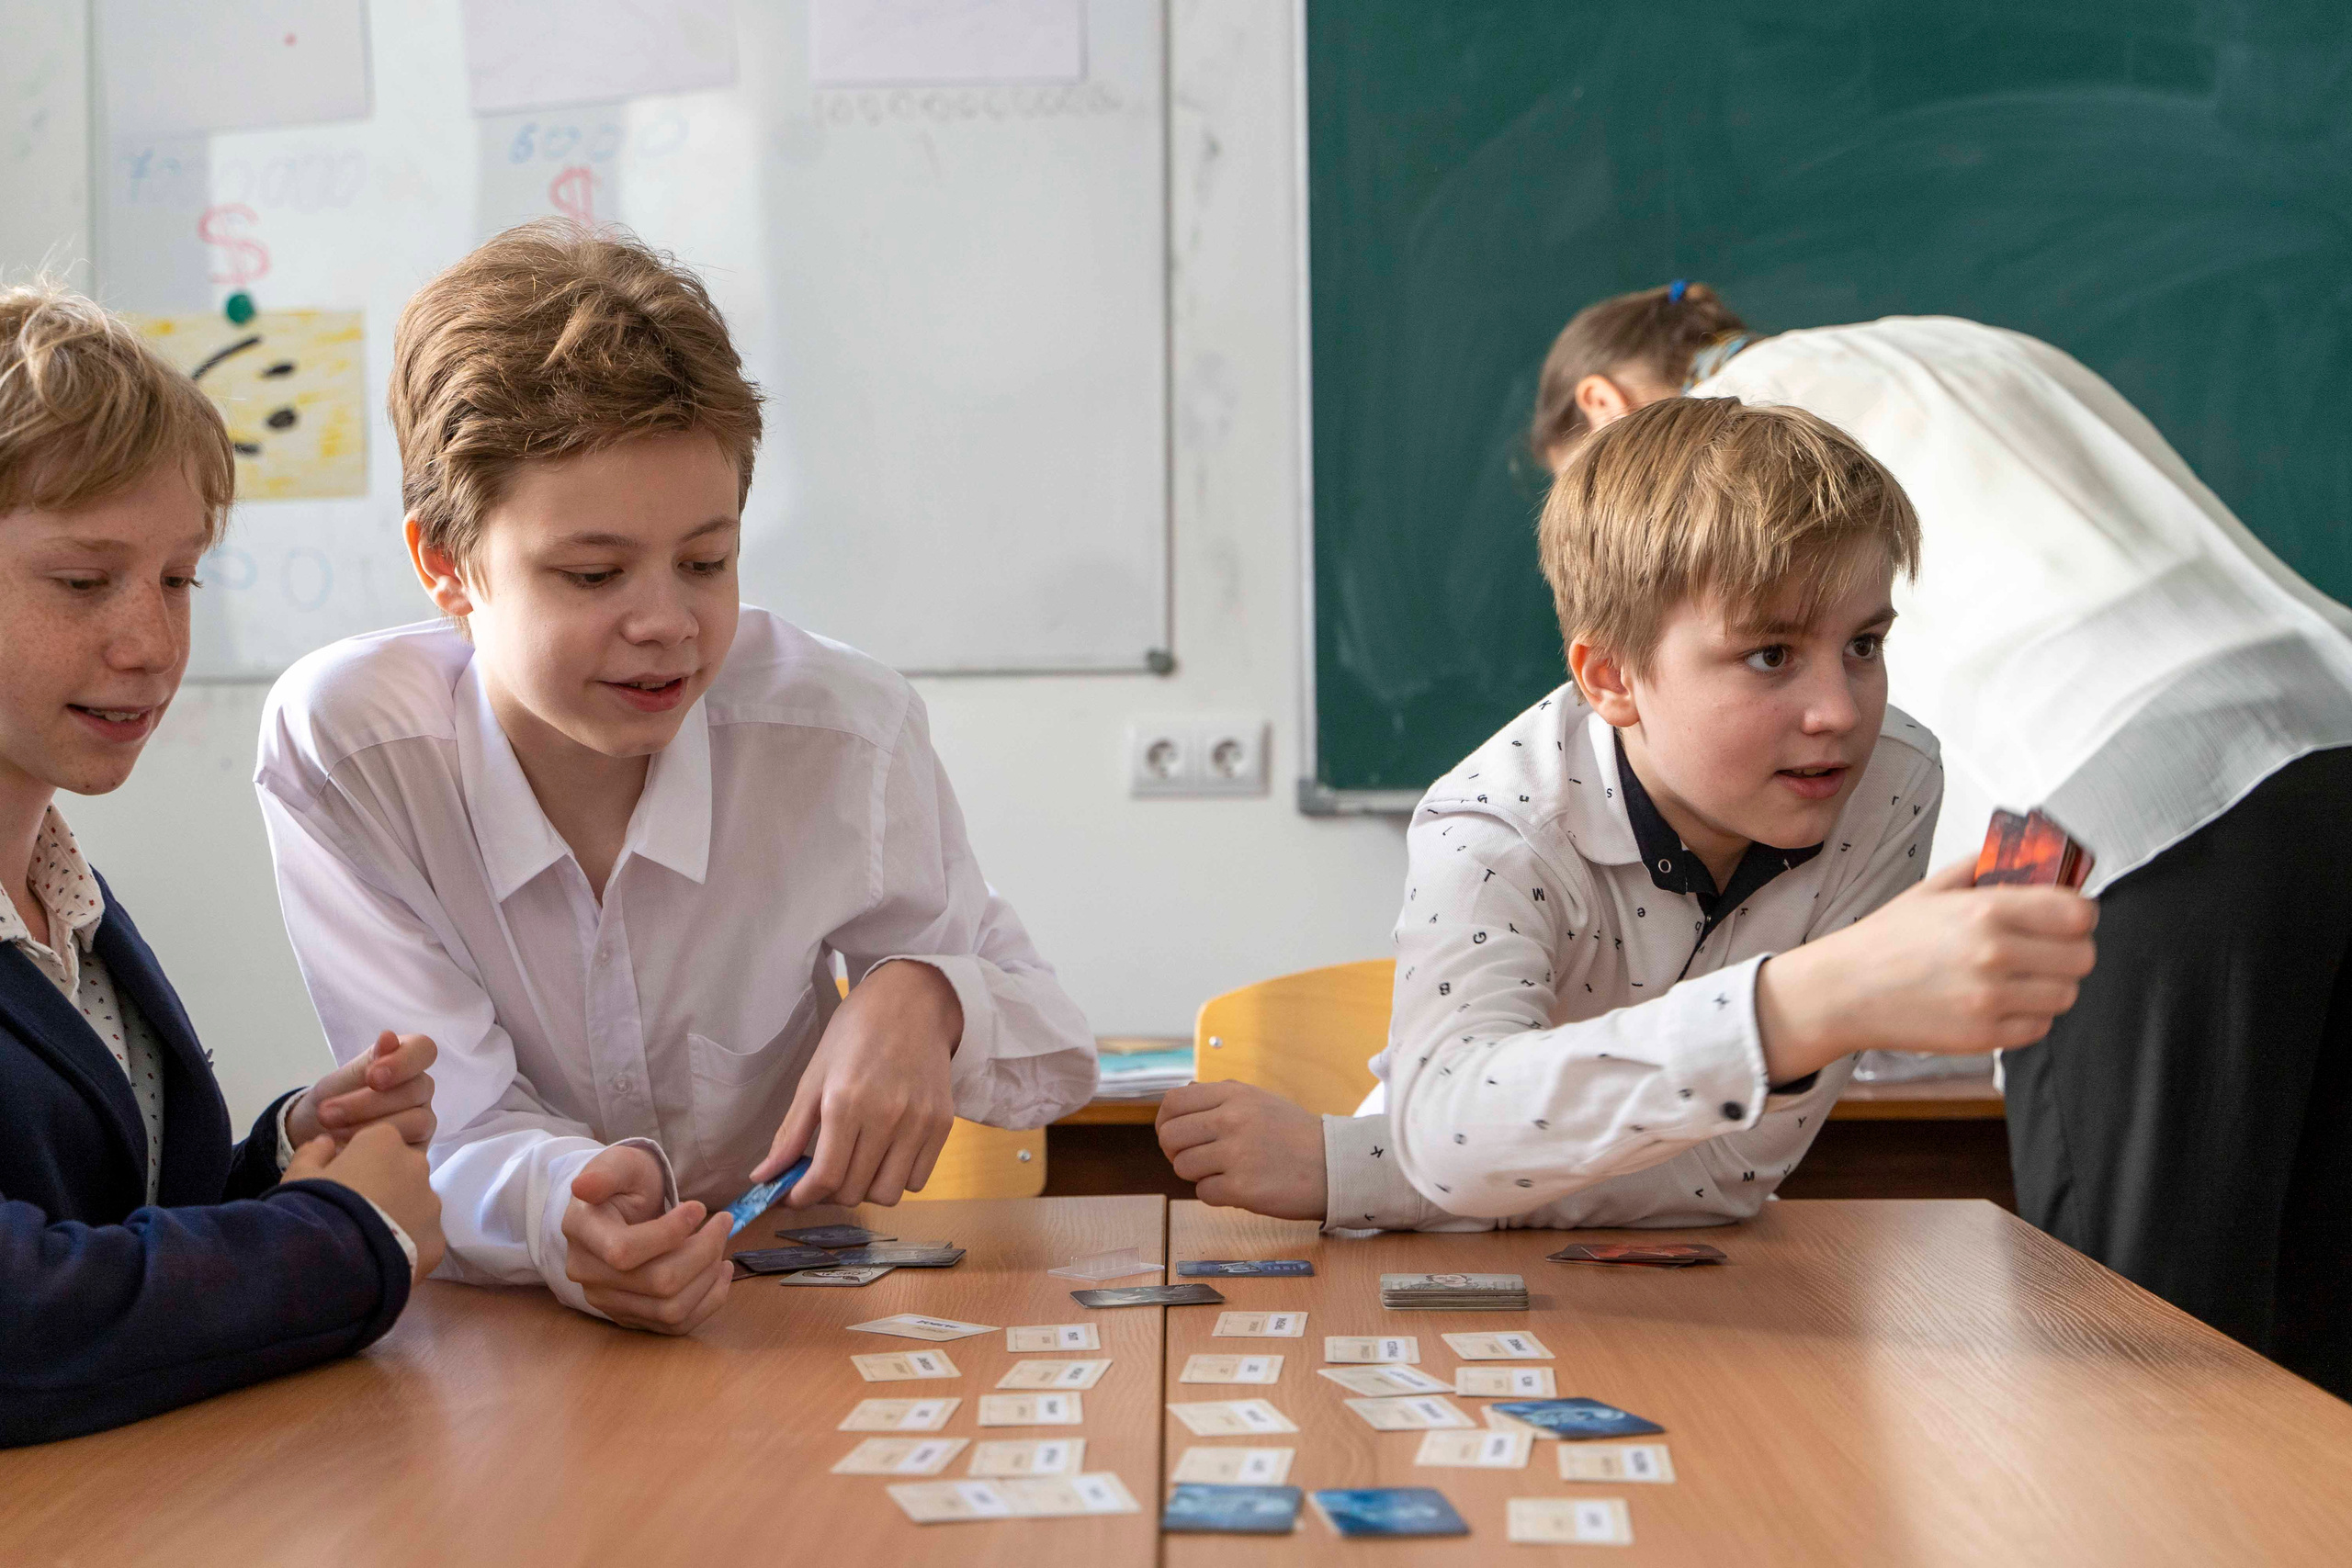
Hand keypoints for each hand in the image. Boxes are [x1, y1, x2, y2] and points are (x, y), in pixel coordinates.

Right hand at [283, 1122, 446, 1282]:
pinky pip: (422, 1239)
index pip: (376, 1143)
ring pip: (416, 1205)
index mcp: (384, 1141)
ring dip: (398, 1216)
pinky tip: (381, 1260)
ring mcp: (431, 1204)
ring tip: (366, 1240)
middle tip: (354, 1212)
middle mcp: (416, 1165)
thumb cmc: (313, 1208)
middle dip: (383, 1186)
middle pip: (400, 1172)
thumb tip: (325, 1143)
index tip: (340, 1183)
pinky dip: (406, 1247)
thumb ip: (313, 1153)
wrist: (332, 1263)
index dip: (356, 1163)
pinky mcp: (437, 1241)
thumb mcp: (298, 1176)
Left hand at [288, 1031, 436, 1148]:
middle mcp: (419, 1089)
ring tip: (332, 1132)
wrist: (313, 1135)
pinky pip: (412, 1149)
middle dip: (369, 1102)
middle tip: (328, 1113)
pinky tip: (348, 1148)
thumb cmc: (333, 1099)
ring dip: (371, 1126)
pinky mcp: (417, 1149)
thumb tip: (390, 1037)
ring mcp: (422, 1119)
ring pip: (418, 1119)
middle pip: (417, 1088)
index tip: (372, 1077)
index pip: (424, 1050)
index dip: (404, 1061)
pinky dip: (378, 1149)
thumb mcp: (342, 1078)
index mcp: (406, 1061)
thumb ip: (368, 1061)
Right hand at [561, 1143, 731, 1333]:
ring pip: (671, 1309)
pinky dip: (709, 1300)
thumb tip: (582, 1187)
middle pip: (658, 1283)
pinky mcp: (632, 1316)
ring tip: (721, 1246)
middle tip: (723, 1223)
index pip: (625, 1252)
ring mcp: (609, 1301)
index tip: (699, 1207)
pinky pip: (676, 1325)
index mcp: (582, 1232)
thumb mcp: (619, 1164)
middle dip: (703, 1251)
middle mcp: (589, 1274)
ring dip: (709, 1277)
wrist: (620, 1207)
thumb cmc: (625, 1182)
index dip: (671, 1233)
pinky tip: (721, 1272)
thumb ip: (605, 1173)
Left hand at [752, 960, 960, 1208]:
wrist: (911, 1001)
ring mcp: (920, 1122)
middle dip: (829, 1193)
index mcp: (846, 1102)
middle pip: (855, 1192)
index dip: (802, 1198)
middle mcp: (887, 1116)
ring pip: (889, 1194)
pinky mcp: (943, 1124)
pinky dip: (898, 1178)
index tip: (792, 1196)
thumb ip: (790, 1134)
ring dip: (865, 1190)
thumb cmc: (855, 1033)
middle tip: (820, 1175)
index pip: (825, 1178)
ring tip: (855, 1165)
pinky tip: (884, 1155)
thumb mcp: (814, 1077)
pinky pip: (919, 1179)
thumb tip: (762, 1178)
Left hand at [1157, 1081, 1328, 1220]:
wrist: (1335, 1164)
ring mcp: (1236, 1154)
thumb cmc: (1295, 1134)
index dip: (1165, 1122)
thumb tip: (1179, 1101)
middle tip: (1194, 1158)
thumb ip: (1219, 1099)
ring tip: (1224, 1172)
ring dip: (1198, 1174)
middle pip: (1170, 1136)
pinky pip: (1203, 1193)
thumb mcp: (1258, 1100)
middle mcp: (1231, 1119)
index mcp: (1233, 1094)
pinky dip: (1216, 1194)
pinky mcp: (1242, 1188)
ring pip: (1183, 1166)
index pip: (1173, 1103)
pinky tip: (1238, 1188)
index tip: (1173, 1135)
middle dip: (1175, 1152)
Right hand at [1756, 857, 2098, 1080]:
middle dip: (2068, 949)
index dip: (2079, 914)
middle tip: (2043, 948)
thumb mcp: (1933, 889)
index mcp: (1986, 911)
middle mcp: (1995, 954)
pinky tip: (2000, 1001)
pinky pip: (2041, 1027)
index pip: (2079, 913)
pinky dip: (2029, 1015)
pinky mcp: (1986, 1036)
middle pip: (2082, 956)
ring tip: (2018, 977)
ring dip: (2050, 985)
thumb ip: (1985, 869)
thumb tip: (2031, 860)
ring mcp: (1992, 999)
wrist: (1845, 991)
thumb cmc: (1886, 941)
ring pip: (2067, 994)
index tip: (2068, 917)